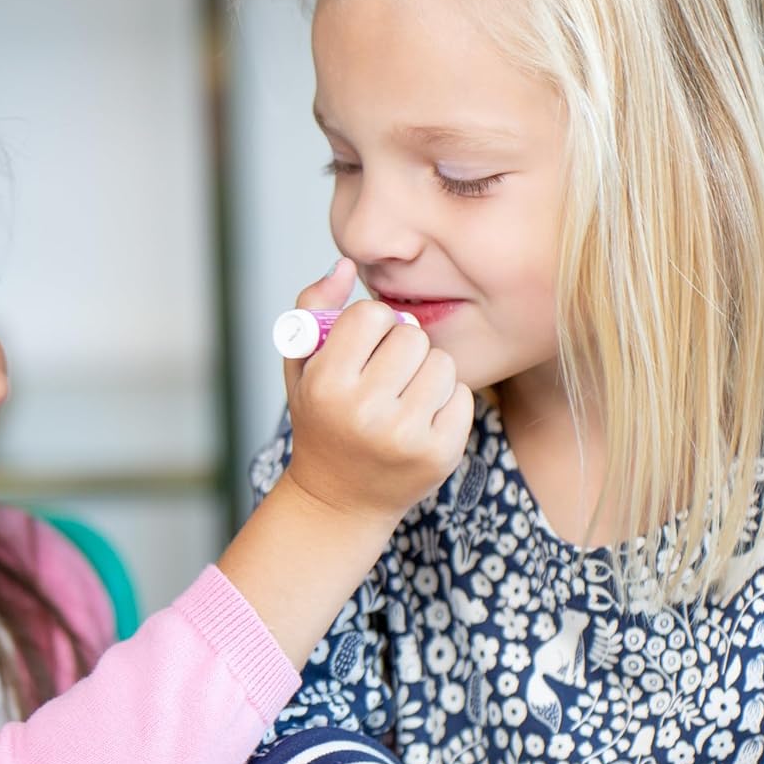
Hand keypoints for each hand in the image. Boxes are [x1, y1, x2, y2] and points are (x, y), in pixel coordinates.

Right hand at [281, 259, 473, 530]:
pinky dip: (446, 401)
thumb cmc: (321, 420)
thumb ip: (314, 307)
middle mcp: (364, 411)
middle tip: (385, 374)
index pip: (371, 315)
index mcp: (326, 384)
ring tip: (403, 396)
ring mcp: (405, 436)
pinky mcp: (440, 453)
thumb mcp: (301, 366)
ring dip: (427, 373)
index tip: (360, 350)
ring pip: (442, 364)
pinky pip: (462, 395)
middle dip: (402, 348)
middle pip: (412, 336)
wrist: (339, 499)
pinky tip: (421, 419)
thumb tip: (345, 264)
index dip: (369, 327)